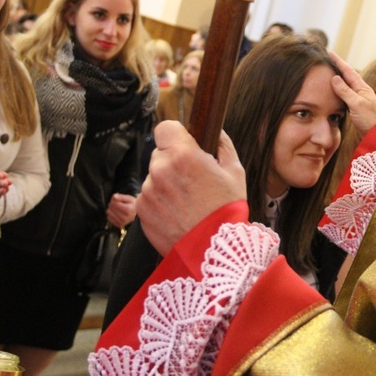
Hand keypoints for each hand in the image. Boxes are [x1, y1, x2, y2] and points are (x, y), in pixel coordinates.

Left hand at [106, 193, 135, 227]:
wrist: (136, 213)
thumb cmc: (132, 204)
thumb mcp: (129, 198)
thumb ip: (121, 197)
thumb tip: (114, 197)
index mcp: (128, 210)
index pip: (114, 203)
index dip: (114, 199)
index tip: (117, 199)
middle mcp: (125, 217)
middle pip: (111, 207)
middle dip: (112, 204)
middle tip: (117, 204)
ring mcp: (122, 222)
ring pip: (108, 212)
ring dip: (111, 209)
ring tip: (117, 208)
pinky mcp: (119, 225)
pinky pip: (108, 217)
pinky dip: (111, 214)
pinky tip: (116, 213)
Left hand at [137, 121, 246, 255]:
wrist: (212, 249)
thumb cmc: (226, 209)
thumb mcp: (235, 171)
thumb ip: (223, 145)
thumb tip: (215, 130)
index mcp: (183, 155)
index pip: (165, 127)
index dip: (175, 135)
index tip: (184, 145)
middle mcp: (160, 169)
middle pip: (160, 153)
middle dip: (173, 161)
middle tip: (192, 179)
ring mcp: (148, 191)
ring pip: (154, 176)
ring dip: (165, 183)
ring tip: (186, 201)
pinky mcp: (141, 210)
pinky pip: (148, 196)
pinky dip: (159, 201)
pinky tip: (177, 212)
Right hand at [328, 51, 375, 135]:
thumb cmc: (369, 119)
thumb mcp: (356, 104)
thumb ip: (345, 91)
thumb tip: (335, 77)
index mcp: (362, 87)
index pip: (348, 71)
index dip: (338, 61)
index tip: (329, 52)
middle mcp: (360, 91)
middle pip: (347, 76)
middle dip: (338, 67)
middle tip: (327, 59)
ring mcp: (358, 99)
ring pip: (345, 85)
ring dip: (338, 78)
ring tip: (329, 72)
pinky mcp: (355, 107)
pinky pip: (345, 94)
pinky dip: (338, 90)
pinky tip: (334, 91)